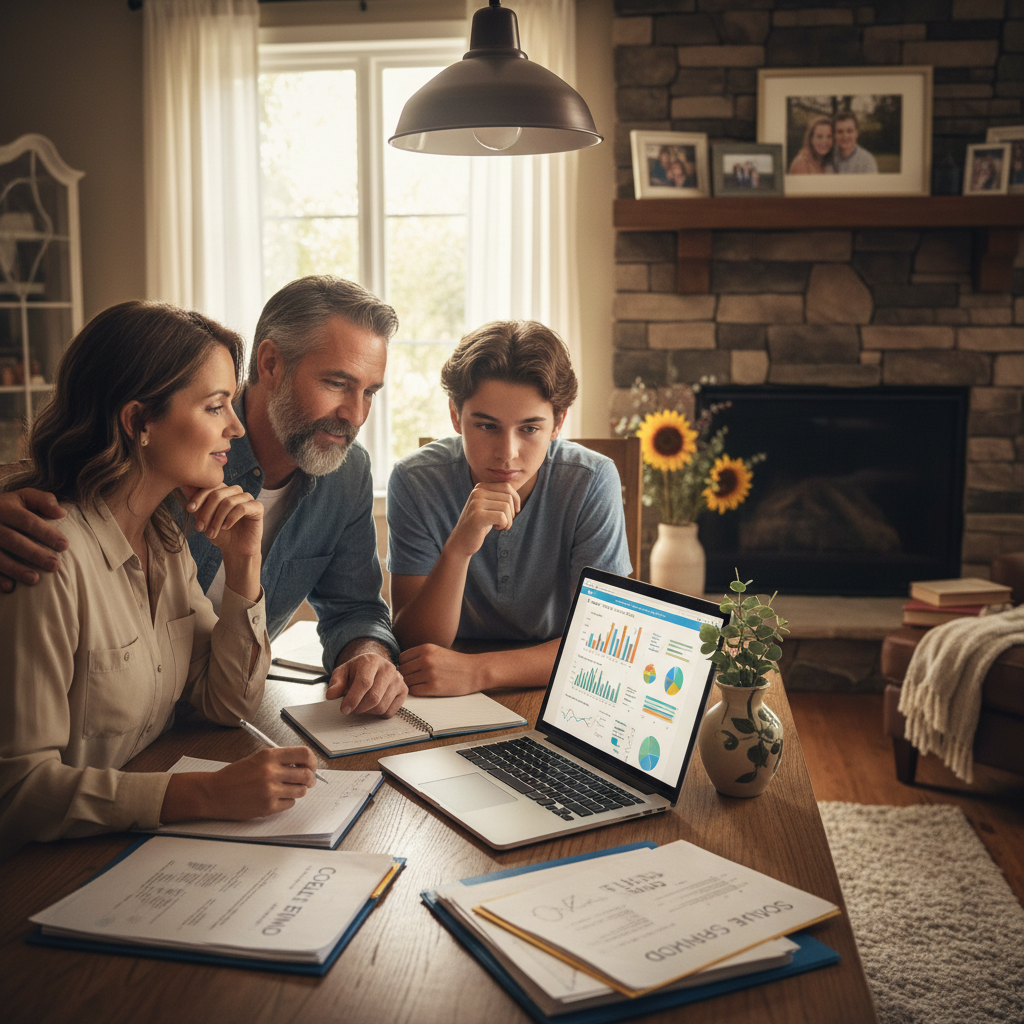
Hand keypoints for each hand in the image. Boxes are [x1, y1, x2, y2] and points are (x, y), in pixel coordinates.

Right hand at [0, 488, 67, 591]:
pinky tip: (10, 587)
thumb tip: (62, 512)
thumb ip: (43, 501)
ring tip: (35, 579)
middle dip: (34, 553)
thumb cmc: (10, 507)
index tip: (64, 546)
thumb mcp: (24, 497)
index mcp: (5, 508)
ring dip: (15, 569)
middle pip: (13, 540)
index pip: (28, 521)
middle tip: (54, 565)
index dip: (46, 533)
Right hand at [162, 747, 317, 821]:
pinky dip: (287, 801)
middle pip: (306, 774)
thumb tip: (305, 765)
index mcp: (269, 756)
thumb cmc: (234, 776)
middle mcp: (271, 772)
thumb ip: (280, 760)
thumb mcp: (258, 759)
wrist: (214, 793)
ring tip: (286, 789)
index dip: (312, 761)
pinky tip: (275, 798)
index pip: (304, 754)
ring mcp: (270, 790)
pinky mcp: (268, 807)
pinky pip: (290, 804)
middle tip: (306, 780)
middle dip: (310, 778)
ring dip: (297, 790)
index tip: (311, 765)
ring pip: (301, 791)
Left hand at [184, 484, 263, 558]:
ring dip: (216, 520)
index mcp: (223, 490)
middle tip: (199, 528)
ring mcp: (248, 498)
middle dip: (206, 512)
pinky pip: (241, 508)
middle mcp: (236, 491)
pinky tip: (226, 527)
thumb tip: (184, 484)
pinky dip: (230, 519)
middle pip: (218, 493)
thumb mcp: (204, 518)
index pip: (210, 485)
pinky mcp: (258, 508)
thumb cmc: (220, 534)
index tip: (189, 509)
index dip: (198, 496)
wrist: (235, 550)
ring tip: (211, 534)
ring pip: (228, 502)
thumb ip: (197, 503)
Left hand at [325, 651, 407, 716]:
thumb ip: (336, 683)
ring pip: (382, 706)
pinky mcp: (404, 690)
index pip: (364, 683)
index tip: (344, 709)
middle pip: (374, 697)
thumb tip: (331, 695)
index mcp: (372, 660)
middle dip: (359, 708)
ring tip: (360, 705)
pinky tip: (372, 705)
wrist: (373, 666)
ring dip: (367, 712)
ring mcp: (398, 679)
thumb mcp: (342, 673)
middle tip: (350, 709)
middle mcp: (388, 668)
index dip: (353, 699)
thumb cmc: (356, 671)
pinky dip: (378, 714)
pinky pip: (390, 711)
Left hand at [399, 644, 486, 695]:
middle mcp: (426, 659)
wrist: (474, 671)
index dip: (404, 665)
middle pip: (402, 670)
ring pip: (407, 681)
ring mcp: (429, 674)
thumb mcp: (437, 651)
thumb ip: (420, 655)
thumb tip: (399, 666)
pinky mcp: (433, 687)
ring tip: (421, 684)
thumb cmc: (455, 663)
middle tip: (416, 679)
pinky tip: (425, 689)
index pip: (402, 658)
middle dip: (407, 675)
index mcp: (426, 648)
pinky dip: (416, 691)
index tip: (411, 670)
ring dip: (411, 684)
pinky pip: (414, 691)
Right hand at [446, 482, 520, 559]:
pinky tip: (496, 528)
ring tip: (500, 526)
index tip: (515, 512)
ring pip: (506, 507)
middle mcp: (477, 492)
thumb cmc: (479, 524)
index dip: (516, 499)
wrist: (461, 541)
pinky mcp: (478, 516)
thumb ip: (500, 496)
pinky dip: (504, 525)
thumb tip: (517, 487)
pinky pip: (502, 517)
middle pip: (508, 497)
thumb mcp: (489, 506)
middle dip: (512, 512)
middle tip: (504, 522)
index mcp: (480, 487)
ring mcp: (476, 503)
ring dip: (508, 520)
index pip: (507, 486)